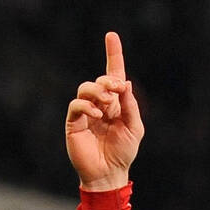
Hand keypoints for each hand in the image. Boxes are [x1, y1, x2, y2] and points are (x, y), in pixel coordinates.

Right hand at [65, 31, 143, 189]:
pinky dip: (87, 105)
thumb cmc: (123, 153)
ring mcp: (86, 112)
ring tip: (107, 104)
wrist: (109, 174)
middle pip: (100, 80)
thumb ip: (130, 105)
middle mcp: (100, 104)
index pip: (113, 74)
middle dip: (109, 81)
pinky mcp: (74, 123)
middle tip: (117, 90)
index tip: (111, 35)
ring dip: (97, 91)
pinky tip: (97, 114)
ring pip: (86, 87)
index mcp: (116, 104)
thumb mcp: (134, 128)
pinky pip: (76, 104)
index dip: (113, 54)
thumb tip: (124, 83)